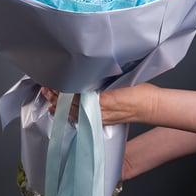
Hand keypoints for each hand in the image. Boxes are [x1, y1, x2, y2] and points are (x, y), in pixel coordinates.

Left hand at [40, 83, 158, 124]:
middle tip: (45, 88)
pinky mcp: (102, 120)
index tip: (52, 83)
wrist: (150, 106)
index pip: (74, 96)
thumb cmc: (139, 92)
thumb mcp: (120, 81)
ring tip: (48, 99)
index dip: (61, 91)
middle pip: (71, 105)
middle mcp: (98, 111)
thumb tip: (83, 74)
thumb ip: (101, 81)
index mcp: (101, 100)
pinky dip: (69, 114)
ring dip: (60, 106)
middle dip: (57, 97)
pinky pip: (81, 118)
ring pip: (74, 113)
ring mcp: (100, 118)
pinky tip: (60, 112)